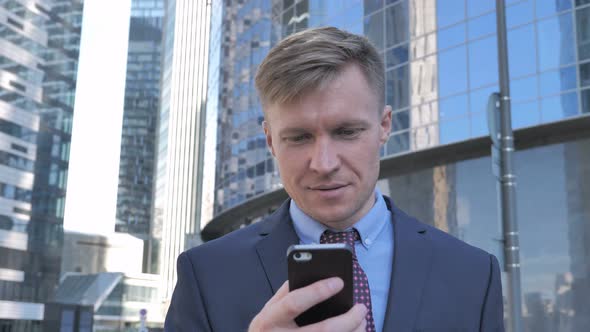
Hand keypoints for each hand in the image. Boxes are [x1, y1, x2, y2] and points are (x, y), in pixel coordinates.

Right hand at [248, 277, 366, 331]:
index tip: (339, 282)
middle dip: (348, 319)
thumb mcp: (268, 310)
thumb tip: (312, 274)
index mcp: (269, 320)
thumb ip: (286, 293)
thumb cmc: (267, 330)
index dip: (317, 292)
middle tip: (361, 308)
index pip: (294, 303)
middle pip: (322, 331)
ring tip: (362, 321)